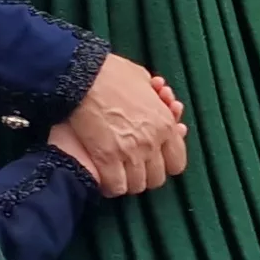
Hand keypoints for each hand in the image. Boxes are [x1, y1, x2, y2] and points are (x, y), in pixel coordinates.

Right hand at [47, 54, 186, 196]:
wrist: (82, 76)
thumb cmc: (110, 73)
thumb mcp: (141, 78)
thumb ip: (152, 96)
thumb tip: (156, 98)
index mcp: (165, 124)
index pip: (177, 161)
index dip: (164, 163)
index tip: (153, 159)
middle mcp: (152, 142)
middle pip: (156, 178)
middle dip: (145, 174)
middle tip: (133, 166)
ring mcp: (130, 153)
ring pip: (136, 185)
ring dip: (127, 181)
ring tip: (117, 173)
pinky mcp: (106, 158)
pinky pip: (116, 186)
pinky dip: (110, 186)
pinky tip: (103, 178)